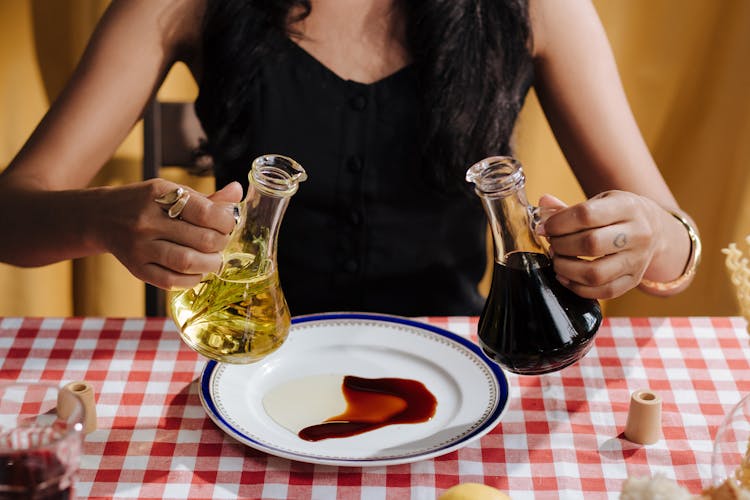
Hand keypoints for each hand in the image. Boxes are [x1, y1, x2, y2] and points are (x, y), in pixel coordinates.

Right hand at [101, 179, 242, 289]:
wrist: (101, 217)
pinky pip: (171, 281)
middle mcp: (147, 221)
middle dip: (221, 244)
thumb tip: (237, 192)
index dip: (226, 222)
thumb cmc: (145, 203)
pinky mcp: (136, 269)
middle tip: (221, 243)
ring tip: (214, 260)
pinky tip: (196, 271)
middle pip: (201, 240)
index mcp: (160, 195)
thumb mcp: (171, 192)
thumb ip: (206, 198)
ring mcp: (140, 247)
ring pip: (188, 262)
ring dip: (210, 264)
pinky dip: (192, 279)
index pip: (206, 213)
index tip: (228, 225)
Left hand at [536, 191, 662, 299]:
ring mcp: (638, 260)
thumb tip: (542, 205)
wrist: (655, 229)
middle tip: (552, 244)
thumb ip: (569, 208)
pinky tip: (565, 277)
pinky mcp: (634, 280)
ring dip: (567, 269)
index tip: (545, 227)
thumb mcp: (600, 202)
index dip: (559, 223)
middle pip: (591, 244)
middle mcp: (638, 234)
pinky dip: (578, 288)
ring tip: (557, 260)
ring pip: (596, 273)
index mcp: (628, 207)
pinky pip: (603, 291)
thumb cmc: (618, 214)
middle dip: (562, 246)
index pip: (587, 215)